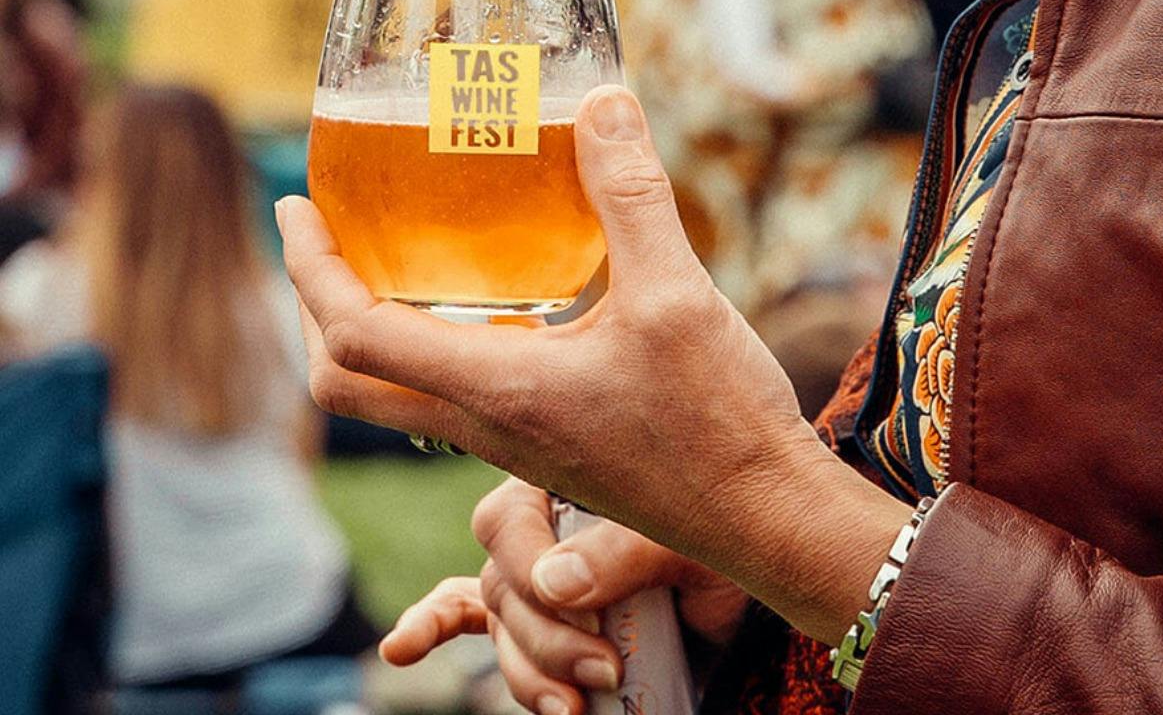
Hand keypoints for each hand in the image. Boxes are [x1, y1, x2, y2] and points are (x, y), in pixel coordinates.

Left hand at [280, 85, 908, 643]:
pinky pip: (453, 401)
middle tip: (327, 239)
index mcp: (500, 389)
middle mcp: (489, 425)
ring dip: (369, 331)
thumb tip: (602, 104)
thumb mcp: (677, 292)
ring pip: (397, 397)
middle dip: (317, 309)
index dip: (310, 270)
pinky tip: (493, 305)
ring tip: (394, 259)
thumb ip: (631, 196)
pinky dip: (433, 348)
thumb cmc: (719, 419)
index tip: (296, 208)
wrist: (763, 517)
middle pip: (349, 383)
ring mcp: (514, 446)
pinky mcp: (546, 450)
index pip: (357, 337)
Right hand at [381, 479, 748, 714]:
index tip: (573, 606)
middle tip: (605, 669)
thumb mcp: (690, 542)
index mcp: (568, 480)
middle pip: (500, 587)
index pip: (505, 519)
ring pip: (499, 631)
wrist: (750, 585)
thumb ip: (626, 552)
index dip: (526, 568)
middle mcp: (541, 525)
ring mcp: (532, 573)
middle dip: (546, 641)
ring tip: (581, 704)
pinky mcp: (536, 620)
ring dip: (531, 674)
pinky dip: (430, 627)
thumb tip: (556, 585)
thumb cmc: (722, 547)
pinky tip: (402, 647)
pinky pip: (461, 615)